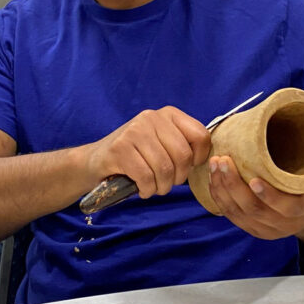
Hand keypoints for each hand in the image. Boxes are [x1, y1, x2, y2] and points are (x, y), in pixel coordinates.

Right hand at [85, 107, 210, 197]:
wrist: (94, 161)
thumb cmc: (135, 157)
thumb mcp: (162, 143)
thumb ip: (183, 146)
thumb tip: (208, 161)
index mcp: (168, 114)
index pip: (200, 135)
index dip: (199, 158)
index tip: (186, 168)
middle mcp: (152, 117)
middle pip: (183, 155)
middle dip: (178, 178)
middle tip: (167, 183)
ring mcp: (134, 131)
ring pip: (164, 168)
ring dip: (161, 187)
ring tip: (154, 187)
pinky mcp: (120, 148)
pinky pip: (146, 176)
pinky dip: (147, 189)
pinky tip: (142, 188)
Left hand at [206, 155, 303, 239]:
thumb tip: (283, 125)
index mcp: (303, 209)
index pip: (286, 206)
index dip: (269, 195)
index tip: (254, 179)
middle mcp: (284, 224)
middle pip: (254, 209)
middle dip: (234, 185)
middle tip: (223, 161)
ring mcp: (266, 230)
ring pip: (238, 213)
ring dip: (222, 189)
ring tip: (214, 165)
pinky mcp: (252, 230)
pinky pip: (231, 216)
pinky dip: (219, 197)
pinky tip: (213, 180)